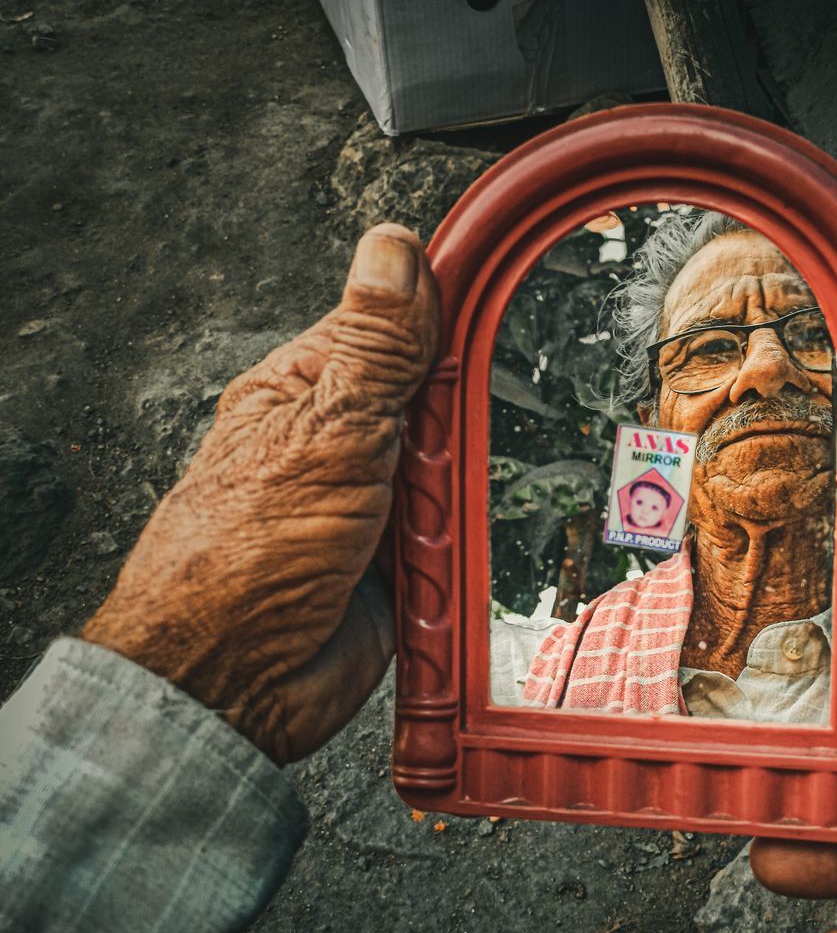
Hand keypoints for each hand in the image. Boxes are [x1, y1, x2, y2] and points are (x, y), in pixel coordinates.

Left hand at [83, 223, 437, 764]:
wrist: (238, 686)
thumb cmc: (243, 562)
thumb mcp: (323, 431)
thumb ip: (374, 347)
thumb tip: (395, 246)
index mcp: (308, 391)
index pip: (397, 324)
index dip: (449, 313)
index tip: (501, 298)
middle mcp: (345, 443)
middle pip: (443, 403)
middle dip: (461, 428)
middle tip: (440, 455)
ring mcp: (377, 505)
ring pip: (461, 473)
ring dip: (462, 496)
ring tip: (434, 520)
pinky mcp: (405, 563)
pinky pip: (461, 539)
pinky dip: (467, 548)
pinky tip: (453, 554)